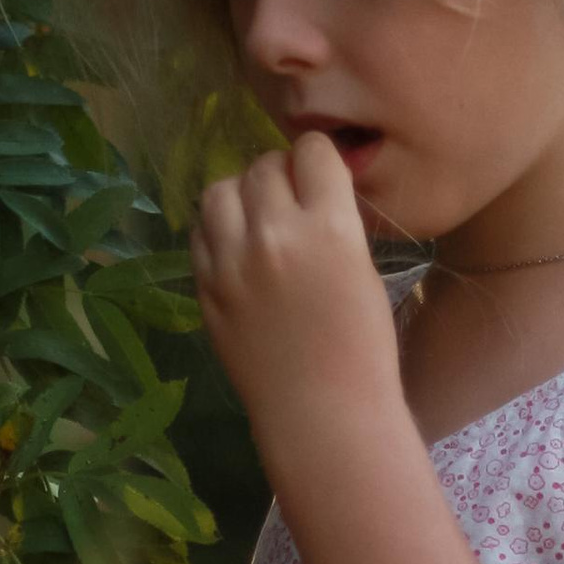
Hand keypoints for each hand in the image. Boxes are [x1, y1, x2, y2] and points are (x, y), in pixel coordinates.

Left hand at [190, 134, 400, 456]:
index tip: (321, 177)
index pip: (311, 152)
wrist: (322, 412)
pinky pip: (200, 233)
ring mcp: (231, 263)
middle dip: (279, 176)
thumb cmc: (362, 347)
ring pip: (220, 190)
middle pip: (263, 166)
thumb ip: (333, 221)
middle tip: (290, 203)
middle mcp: (274, 234)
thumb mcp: (363, 269)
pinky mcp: (205, 288)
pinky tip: (236, 250)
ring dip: (240, 195)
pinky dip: (217, 231)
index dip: (318, 160)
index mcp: (328, 227)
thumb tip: (309, 186)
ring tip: (255, 220)